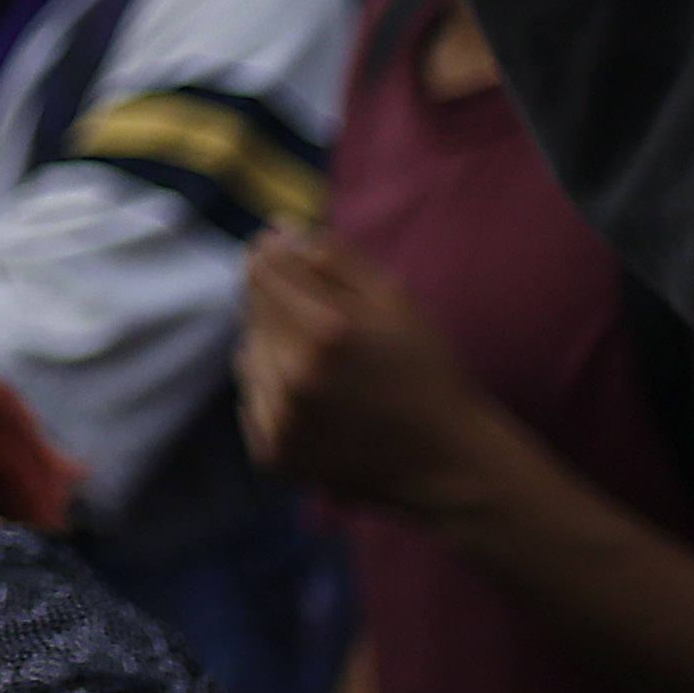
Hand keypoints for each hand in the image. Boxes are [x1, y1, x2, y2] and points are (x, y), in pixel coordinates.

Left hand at [242, 225, 512, 518]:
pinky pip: (252, 400)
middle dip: (281, 303)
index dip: (277, 255)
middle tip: (328, 326)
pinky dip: (277, 395)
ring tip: (330, 371)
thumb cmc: (425, 371)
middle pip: (251, 308)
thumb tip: (277, 229)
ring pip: (247, 353)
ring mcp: (280, 421)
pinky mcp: (272, 454)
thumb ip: (334, 256)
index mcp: (327, 332)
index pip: (261, 265)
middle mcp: (296, 378)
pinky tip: (322, 406)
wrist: (446, 463)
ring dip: (276, 350)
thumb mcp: (396, 300)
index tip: (295, 259)